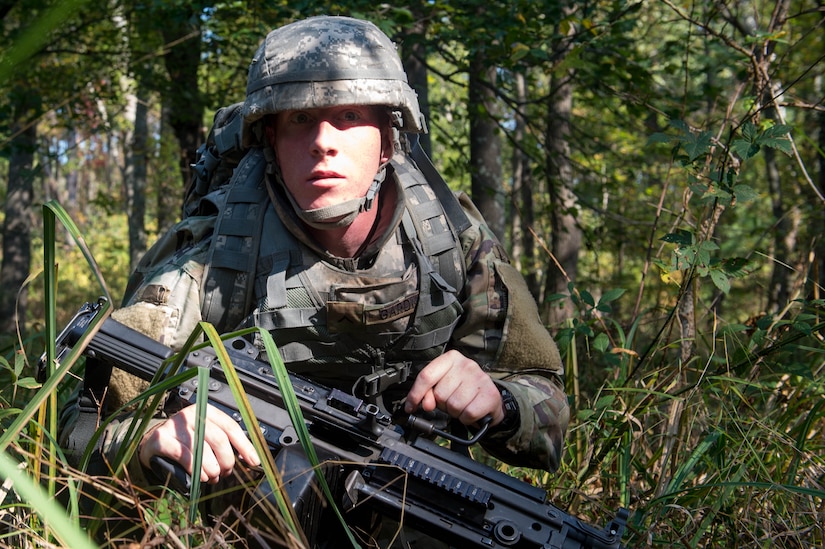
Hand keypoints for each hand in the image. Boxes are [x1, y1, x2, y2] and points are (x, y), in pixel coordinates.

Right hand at [138, 404, 259, 483]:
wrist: (152, 444)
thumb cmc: (184, 442)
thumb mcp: (206, 436)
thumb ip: (226, 442)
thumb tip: (251, 457)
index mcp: (206, 411)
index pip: (231, 427)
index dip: (245, 446)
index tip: (254, 461)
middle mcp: (191, 414)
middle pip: (219, 439)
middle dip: (227, 461)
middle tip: (226, 473)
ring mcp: (175, 426)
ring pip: (204, 451)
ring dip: (212, 470)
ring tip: (212, 477)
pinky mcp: (162, 440)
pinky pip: (186, 458)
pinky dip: (197, 471)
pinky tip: (201, 477)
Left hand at [403, 350, 504, 427]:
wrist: (490, 399)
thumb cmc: (464, 391)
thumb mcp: (443, 388)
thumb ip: (429, 393)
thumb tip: (426, 404)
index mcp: (451, 358)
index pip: (427, 375)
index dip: (416, 394)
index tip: (410, 406)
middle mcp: (467, 364)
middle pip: (440, 393)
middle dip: (443, 404)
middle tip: (452, 401)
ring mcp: (480, 378)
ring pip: (454, 405)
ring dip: (455, 412)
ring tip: (463, 406)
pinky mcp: (490, 394)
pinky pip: (468, 414)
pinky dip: (467, 419)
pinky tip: (471, 411)